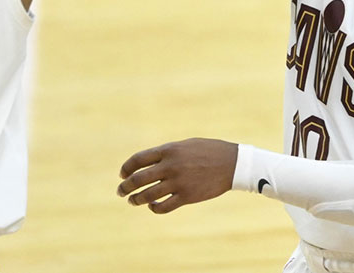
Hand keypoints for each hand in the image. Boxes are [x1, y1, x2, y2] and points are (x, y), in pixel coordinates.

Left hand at [117, 138, 236, 213]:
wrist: (232, 163)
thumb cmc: (208, 151)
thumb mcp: (185, 145)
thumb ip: (167, 153)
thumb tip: (147, 163)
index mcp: (169, 150)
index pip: (138, 160)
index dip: (126, 168)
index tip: (122, 175)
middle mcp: (171, 166)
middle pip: (138, 179)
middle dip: (125, 187)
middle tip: (120, 191)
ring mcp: (178, 182)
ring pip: (148, 195)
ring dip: (136, 200)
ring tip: (133, 201)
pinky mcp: (187, 196)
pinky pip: (164, 207)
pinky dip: (154, 208)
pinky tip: (152, 207)